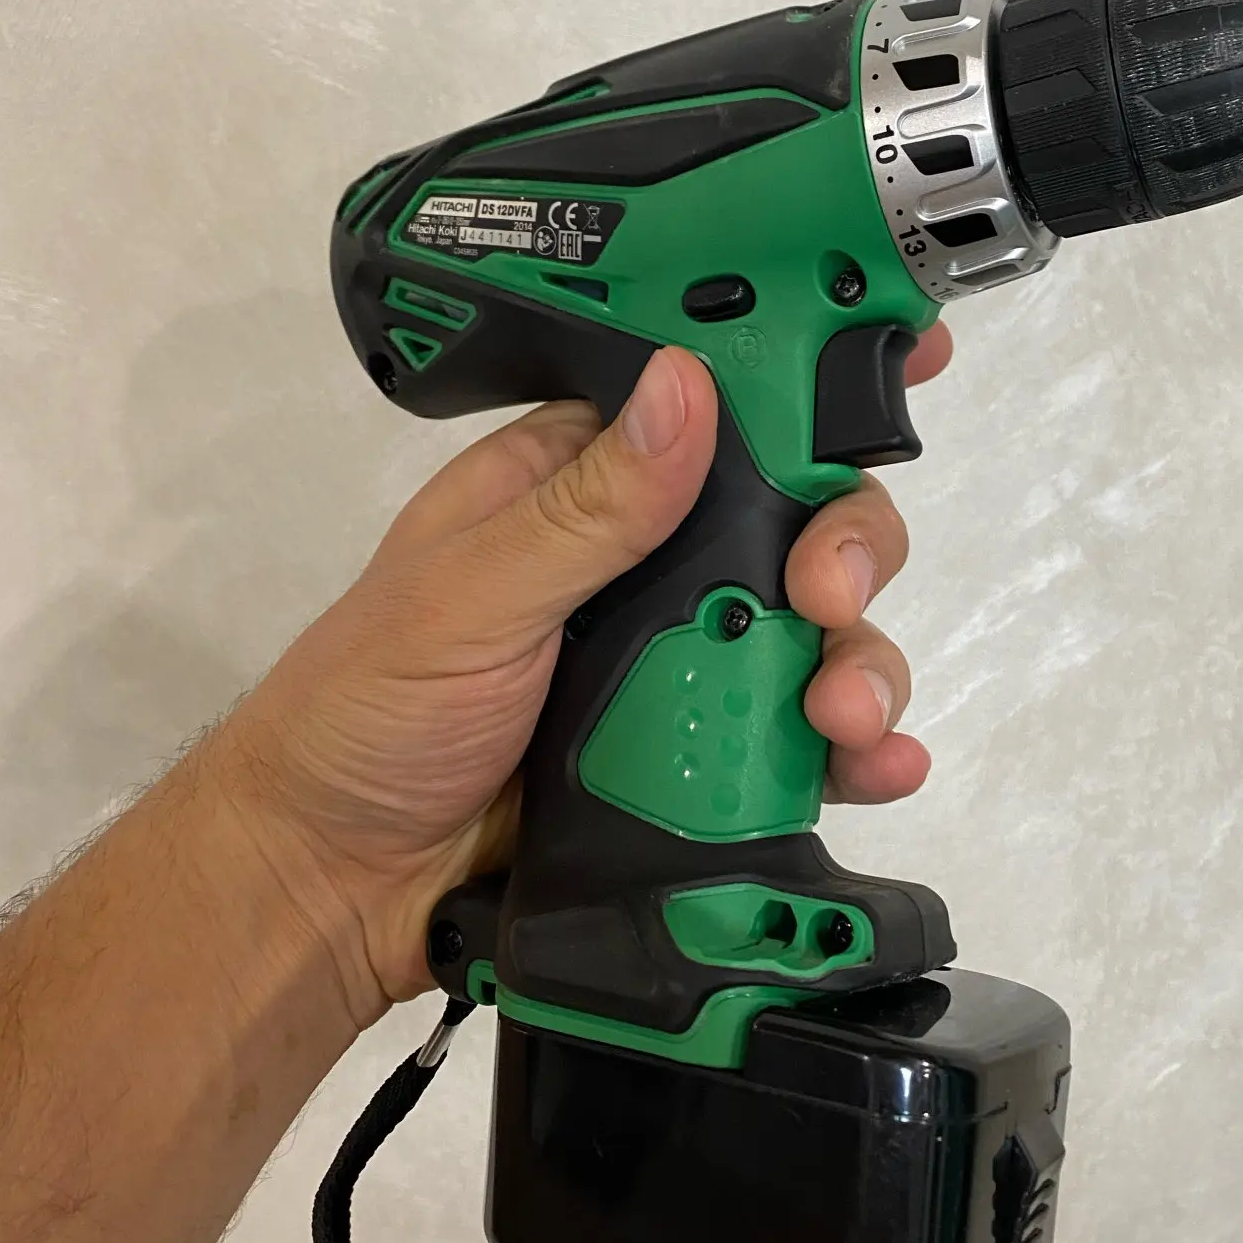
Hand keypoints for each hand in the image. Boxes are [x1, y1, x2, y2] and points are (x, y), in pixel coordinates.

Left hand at [228, 331, 951, 1021]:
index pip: (711, 400)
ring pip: (817, 633)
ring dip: (860, 660)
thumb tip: (690, 386)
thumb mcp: (467, 596)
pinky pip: (799, 742)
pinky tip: (876, 767)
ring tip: (842, 718)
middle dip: (845, 545)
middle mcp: (647, 563)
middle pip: (797, 518)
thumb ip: (586, 509)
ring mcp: (680, 664)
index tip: (904, 356)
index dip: (807, 373)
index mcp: (579, 484)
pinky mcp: (701, 762)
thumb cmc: (369, 714)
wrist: (338, 887)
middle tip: (827, 594)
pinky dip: (856, 751)